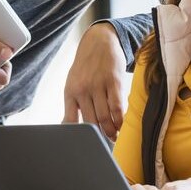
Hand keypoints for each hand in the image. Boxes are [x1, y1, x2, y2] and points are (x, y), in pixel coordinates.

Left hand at [62, 23, 127, 138]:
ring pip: (104, 117)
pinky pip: (117, 106)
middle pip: (90, 122)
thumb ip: (73, 105)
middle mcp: (82, 90)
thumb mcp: (73, 84)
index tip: (83, 148)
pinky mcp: (113, 81)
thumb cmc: (85, 67)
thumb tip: (69, 128)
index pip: (69, 121)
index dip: (76, 137)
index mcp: (70, 93)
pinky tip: (121, 126)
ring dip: (110, 132)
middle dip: (98, 138)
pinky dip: (120, 120)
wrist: (98, 41)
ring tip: (114, 138)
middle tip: (104, 147)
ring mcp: (98, 85)